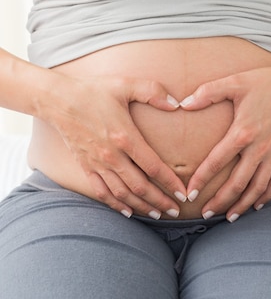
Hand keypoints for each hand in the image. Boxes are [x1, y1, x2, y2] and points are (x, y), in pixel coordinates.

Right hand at [47, 75, 187, 218]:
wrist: (58, 99)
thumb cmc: (95, 90)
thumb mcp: (127, 84)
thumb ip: (154, 92)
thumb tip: (176, 103)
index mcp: (125, 137)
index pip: (153, 167)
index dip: (170, 182)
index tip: (184, 193)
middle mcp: (112, 156)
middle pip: (140, 186)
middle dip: (160, 201)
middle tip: (176, 211)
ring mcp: (97, 163)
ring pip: (122, 193)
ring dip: (141, 206)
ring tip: (157, 214)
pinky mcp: (85, 166)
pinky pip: (101, 192)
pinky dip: (115, 205)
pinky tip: (127, 212)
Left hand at [180, 64, 270, 220]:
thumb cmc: (266, 82)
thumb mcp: (235, 82)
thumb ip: (207, 92)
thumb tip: (183, 103)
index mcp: (242, 132)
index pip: (216, 162)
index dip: (201, 180)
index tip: (189, 195)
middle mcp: (259, 148)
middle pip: (237, 183)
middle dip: (220, 201)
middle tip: (204, 214)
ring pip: (257, 188)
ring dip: (242, 205)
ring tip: (228, 218)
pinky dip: (266, 196)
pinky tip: (257, 206)